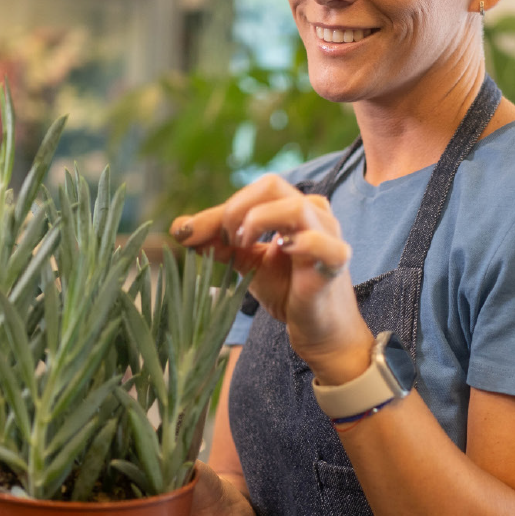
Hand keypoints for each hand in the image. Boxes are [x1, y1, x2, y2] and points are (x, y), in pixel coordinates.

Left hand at [170, 175, 373, 382]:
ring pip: (296, 207)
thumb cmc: (287, 290)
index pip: (252, 193)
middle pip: (272, 185)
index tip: (185, 233)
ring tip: (243, 245)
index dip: (216, 211)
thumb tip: (179, 229)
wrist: (318, 330)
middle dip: (237, 208)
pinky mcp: (335, 263)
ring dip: (258, 221)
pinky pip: (322, 243)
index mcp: (292, 208)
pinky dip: (301, 242)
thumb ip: (218, 244)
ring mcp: (328, 235)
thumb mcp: (246, 262)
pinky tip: (283, 251)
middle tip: (225, 239)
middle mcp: (313, 214)